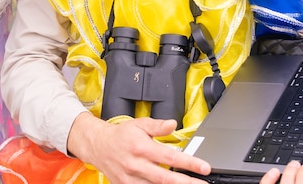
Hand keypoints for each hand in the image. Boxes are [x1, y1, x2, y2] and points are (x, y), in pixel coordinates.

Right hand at [67, 113, 211, 183]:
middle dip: (186, 183)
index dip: (189, 163)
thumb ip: (157, 126)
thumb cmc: (120, 135)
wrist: (98, 146)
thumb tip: (173, 124)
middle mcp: (137, 165)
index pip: (170, 158)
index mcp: (142, 148)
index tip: (204, 168)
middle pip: (166, 179)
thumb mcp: (139, 124)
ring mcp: (131, 179)